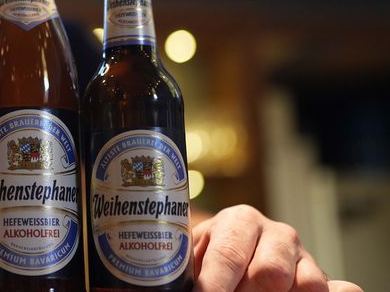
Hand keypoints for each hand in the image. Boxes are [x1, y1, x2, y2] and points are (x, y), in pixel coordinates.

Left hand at [193, 204, 361, 291]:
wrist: (236, 258)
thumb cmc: (209, 261)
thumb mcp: (195, 258)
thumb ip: (191, 270)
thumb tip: (175, 287)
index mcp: (239, 221)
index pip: (227, 256)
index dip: (214, 286)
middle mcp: (276, 232)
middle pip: (267, 273)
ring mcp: (302, 254)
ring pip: (302, 283)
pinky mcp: (320, 275)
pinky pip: (329, 290)